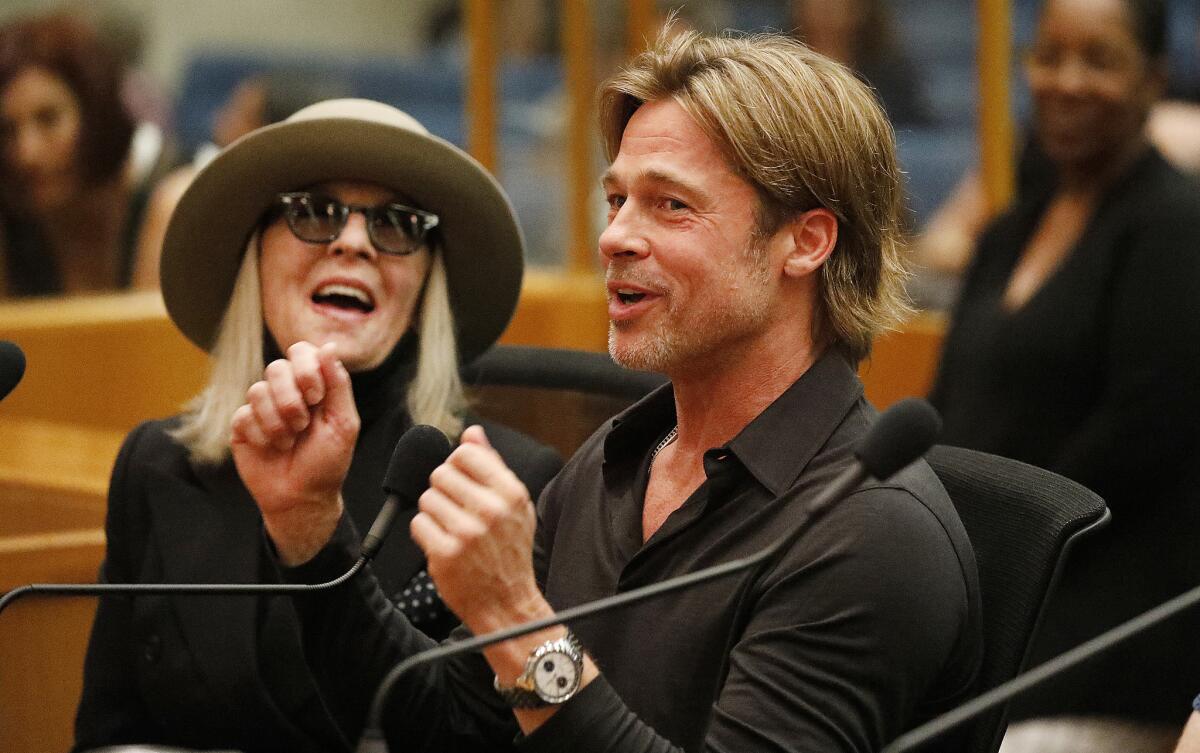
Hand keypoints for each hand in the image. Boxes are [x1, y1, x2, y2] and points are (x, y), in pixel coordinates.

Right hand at [230, 341, 358, 564]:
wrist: (301, 497)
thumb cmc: (327, 462)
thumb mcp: (344, 423)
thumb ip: (338, 384)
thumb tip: (328, 347)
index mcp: (313, 385)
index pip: (301, 351)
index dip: (306, 368)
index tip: (316, 396)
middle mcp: (286, 391)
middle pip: (276, 367)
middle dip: (292, 399)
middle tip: (303, 425)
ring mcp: (262, 406)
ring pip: (257, 390)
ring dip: (278, 421)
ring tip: (289, 441)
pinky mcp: (242, 425)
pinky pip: (244, 415)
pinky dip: (262, 435)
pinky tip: (272, 448)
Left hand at [411, 425, 544, 633]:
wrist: (508, 603)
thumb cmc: (509, 551)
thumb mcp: (515, 505)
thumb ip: (492, 465)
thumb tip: (472, 433)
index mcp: (510, 492)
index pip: (465, 453)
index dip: (456, 464)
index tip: (461, 481)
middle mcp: (490, 510)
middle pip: (440, 473)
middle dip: (443, 490)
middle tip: (456, 510)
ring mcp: (467, 533)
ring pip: (427, 498)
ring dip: (434, 512)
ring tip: (451, 528)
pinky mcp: (445, 554)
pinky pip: (418, 524)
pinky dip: (426, 533)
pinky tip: (442, 543)